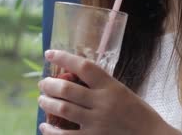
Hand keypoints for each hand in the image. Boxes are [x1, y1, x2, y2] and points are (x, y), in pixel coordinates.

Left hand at [38, 50, 178, 134]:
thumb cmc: (140, 115)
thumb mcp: (123, 93)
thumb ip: (102, 87)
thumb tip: (77, 80)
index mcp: (111, 87)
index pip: (83, 66)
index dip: (64, 58)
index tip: (49, 54)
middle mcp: (102, 103)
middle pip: (67, 89)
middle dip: (49, 85)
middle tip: (42, 84)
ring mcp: (97, 123)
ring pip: (62, 109)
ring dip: (47, 102)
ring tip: (41, 99)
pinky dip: (50, 130)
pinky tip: (44, 126)